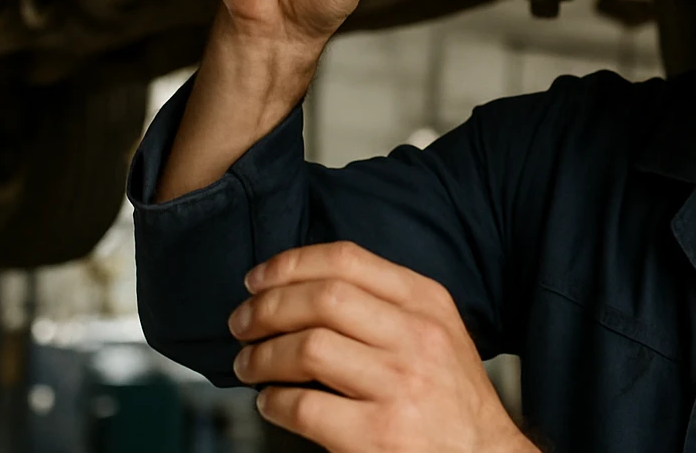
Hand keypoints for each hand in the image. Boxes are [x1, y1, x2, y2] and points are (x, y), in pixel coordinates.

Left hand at [230, 242, 534, 452]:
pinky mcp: (377, 435)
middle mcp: (416, 337)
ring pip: (307, 348)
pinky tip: (272, 402)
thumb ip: (386, 303)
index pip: (347, 260)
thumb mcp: (436, 332)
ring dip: (261, 355)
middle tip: (243, 323)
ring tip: (249, 364)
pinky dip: (273, 402)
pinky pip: (303, 406)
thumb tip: (304, 287)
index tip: (259, 280)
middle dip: (266, 308)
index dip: (290, 264)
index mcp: (427, 302)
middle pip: (321, 298)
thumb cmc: (452, 397)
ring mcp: (398, 385)